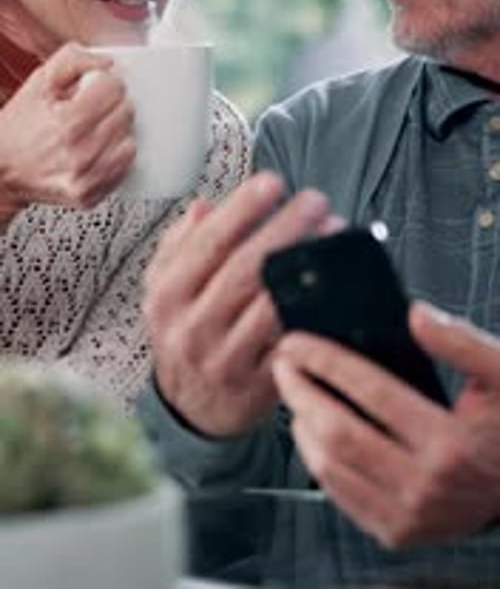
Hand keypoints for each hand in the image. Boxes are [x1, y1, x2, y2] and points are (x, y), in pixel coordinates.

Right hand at [0, 42, 135, 213]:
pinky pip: (123, 168)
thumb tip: (105, 62)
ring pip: (129, 141)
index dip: (103, 83)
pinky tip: (94, 151)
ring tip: (91, 132)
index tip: (93, 89)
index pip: (115, 89)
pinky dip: (112, 157)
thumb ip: (72, 61)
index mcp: (68, 122)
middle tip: (89, 110)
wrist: (0, 170)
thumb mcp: (38, 84)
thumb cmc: (19, 128)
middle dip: (109, 106)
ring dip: (114, 132)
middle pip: (125, 113)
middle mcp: (80, 153)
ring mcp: (86, 177)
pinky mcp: (89, 195)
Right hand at [143, 172, 336, 436]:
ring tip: (331, 232)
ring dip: (306, 265)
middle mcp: (192, 327)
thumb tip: (203, 206)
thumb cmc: (185, 331)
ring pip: (271, 304)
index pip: (207, 243)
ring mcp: (225, 358)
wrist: (189, 409)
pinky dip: (314, 310)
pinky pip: (291, 341)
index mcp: (168, 294)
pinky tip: (333, 282)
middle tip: (314, 200)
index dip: (241, 209)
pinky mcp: (258, 384)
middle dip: (284, 228)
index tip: (271, 182)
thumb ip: (180, 245)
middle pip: (244, 269)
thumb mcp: (166, 288)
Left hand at [272, 302, 499, 547]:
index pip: (371, 391)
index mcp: (451, 442)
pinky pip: (339, 497)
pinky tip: (313, 433)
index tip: (298, 341)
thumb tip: (415, 315)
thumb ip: (460, 342)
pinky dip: (316, 460)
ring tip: (295, 394)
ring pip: (329, 468)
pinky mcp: (397, 531)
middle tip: (284, 363)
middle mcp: (426, 485)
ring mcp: (409, 515)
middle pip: (338, 432)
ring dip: (300, 425)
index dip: (325, 361)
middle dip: (300, 391)